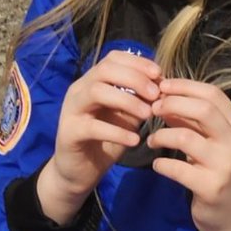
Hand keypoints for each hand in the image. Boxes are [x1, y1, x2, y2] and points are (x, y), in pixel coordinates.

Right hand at [37, 52, 160, 223]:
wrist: (78, 172)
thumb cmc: (105, 141)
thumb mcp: (127, 118)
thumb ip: (140, 101)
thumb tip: (162, 88)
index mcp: (93, 81)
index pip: (112, 58)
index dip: (137, 62)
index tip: (159, 73)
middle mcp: (79, 90)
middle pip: (105, 70)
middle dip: (134, 78)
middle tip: (156, 94)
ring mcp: (71, 110)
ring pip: (96, 92)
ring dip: (126, 100)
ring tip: (148, 115)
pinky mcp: (69, 133)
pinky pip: (93, 127)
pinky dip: (117, 132)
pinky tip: (135, 140)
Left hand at [147, 79, 230, 230]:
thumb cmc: (219, 173)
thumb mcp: (212, 143)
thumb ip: (192, 121)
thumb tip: (164, 96)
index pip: (213, 94)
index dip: (184, 86)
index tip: (162, 86)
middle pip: (203, 109)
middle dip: (172, 104)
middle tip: (152, 108)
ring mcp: (224, 165)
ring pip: (186, 137)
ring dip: (161, 135)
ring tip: (151, 141)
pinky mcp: (211, 187)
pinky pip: (177, 169)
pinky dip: (161, 164)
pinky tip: (158, 165)